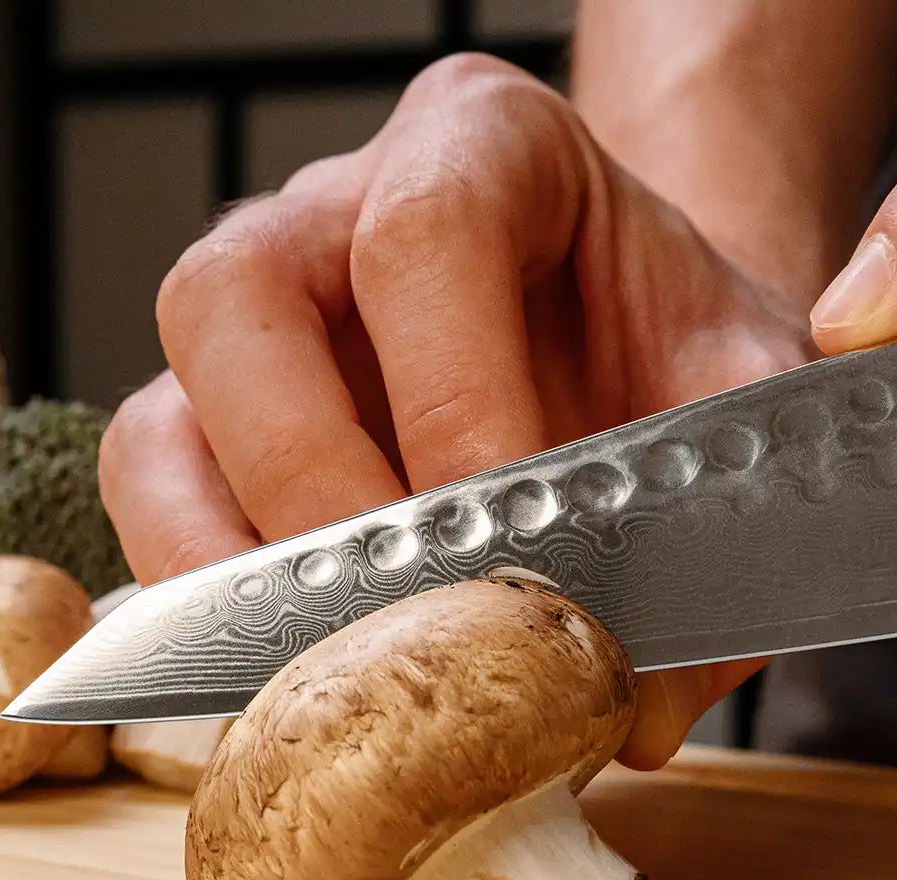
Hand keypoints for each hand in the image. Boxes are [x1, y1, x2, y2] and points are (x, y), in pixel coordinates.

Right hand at [98, 54, 813, 768]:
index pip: (426, 235)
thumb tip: (643, 713)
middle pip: (237, 299)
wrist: (634, 341)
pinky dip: (205, 596)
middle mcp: (334, 215)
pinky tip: (286, 667)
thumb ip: (726, 510)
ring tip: (320, 661)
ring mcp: (256, 320)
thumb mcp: (740, 387)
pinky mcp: (213, 422)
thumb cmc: (670, 342)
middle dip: (309, 478)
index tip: (508, 534)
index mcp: (481, 148)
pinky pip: (156, 501)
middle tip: (392, 608)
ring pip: (162, 413)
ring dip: (223, 556)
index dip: (453, 393)